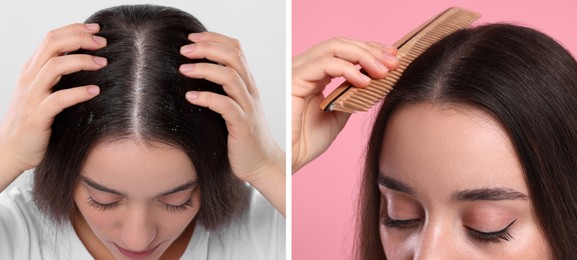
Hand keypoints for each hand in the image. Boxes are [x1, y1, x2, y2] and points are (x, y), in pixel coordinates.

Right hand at [0, 23, 106, 188]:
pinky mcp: (37, 116)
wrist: (12, 150)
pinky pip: (58, 99)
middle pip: (52, 46)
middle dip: (79, 39)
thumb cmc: (35, 121)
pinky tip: (95, 91)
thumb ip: (58, 76)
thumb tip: (87, 60)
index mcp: (32, 70)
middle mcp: (29, 79)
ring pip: (53, 67)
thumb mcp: (44, 92)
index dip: (74, 30)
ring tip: (102, 63)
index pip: (51, 38)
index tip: (96, 29)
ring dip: (81, 61)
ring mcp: (32, 96)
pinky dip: (78, 92)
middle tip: (102, 42)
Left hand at [179, 32, 284, 214]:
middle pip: (233, 56)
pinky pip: (226, 106)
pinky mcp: (243, 126)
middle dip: (207, 48)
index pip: (236, 49)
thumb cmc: (242, 137)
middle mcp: (250, 92)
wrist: (262, 165)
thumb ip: (220, 90)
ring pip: (231, 77)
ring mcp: (248, 108)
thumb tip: (192, 73)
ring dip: (205, 69)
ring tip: (183, 69)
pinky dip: (207, 98)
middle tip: (184, 50)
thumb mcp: (233, 107)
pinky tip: (190, 96)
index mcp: (248, 84)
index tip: (191, 38)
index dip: (214, 38)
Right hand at [292, 37, 398, 172]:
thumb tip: (374, 80)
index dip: (369, 50)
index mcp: (315, 74)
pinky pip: (324, 64)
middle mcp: (306, 67)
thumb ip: (351, 95)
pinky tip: (363, 81)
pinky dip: (347, 69)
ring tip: (382, 71)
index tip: (392, 58)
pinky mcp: (294, 79)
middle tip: (393, 62)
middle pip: (341, 44)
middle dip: (370, 50)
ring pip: (334, 47)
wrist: (290, 158)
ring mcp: (299, 71)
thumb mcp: (339, 114)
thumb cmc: (307, 140)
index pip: (344, 50)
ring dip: (363, 56)